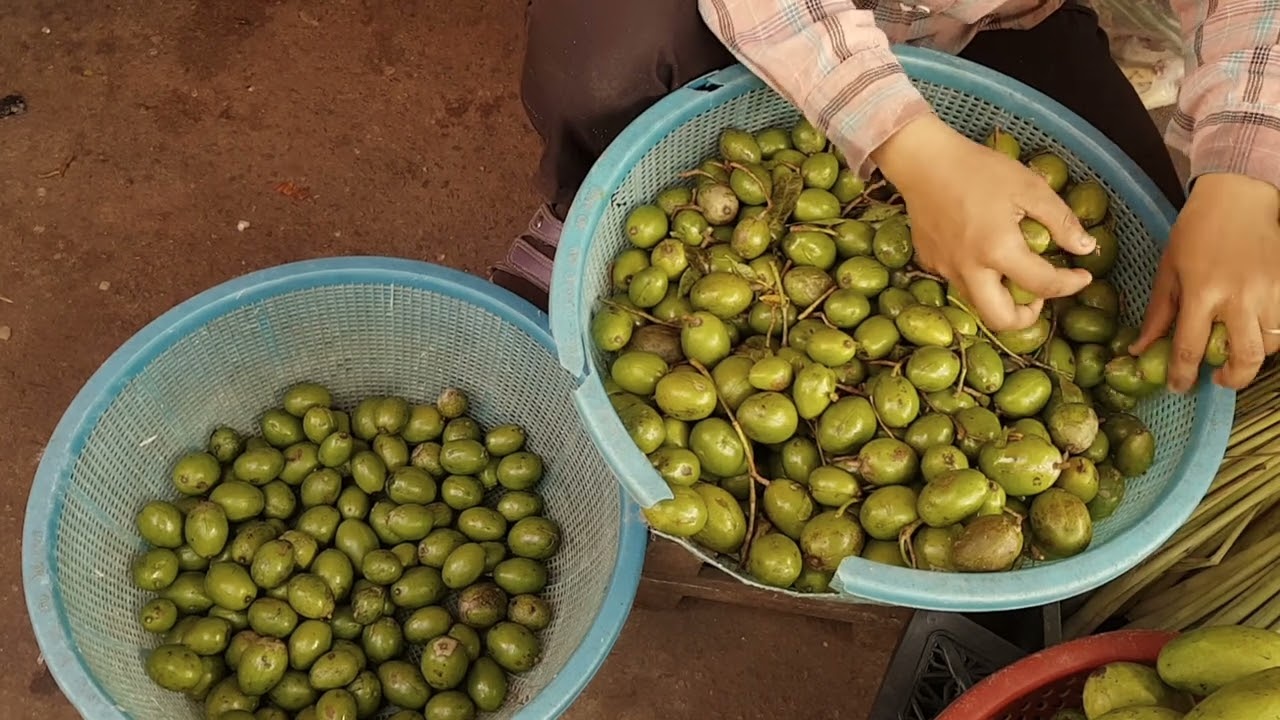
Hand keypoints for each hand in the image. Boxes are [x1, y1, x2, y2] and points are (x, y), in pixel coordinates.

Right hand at [870, 115, 1095, 330]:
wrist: (923, 161)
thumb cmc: (979, 169)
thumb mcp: (1029, 187)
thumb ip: (1061, 220)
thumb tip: (1086, 248)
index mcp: (998, 251)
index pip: (1043, 284)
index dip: (1070, 285)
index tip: (1083, 276)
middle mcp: (969, 270)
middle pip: (1000, 319)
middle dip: (1026, 317)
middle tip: (1039, 297)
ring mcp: (945, 268)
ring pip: (977, 302)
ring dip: (1001, 298)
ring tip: (1013, 271)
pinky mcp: (930, 261)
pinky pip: (958, 280)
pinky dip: (978, 276)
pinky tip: (981, 250)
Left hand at [1131, 173, 1279, 392]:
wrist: (1239, 198)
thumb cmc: (1197, 232)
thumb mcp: (1168, 270)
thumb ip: (1158, 314)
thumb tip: (1138, 349)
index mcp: (1202, 292)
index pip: (1190, 348)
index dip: (1182, 375)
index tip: (1178, 386)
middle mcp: (1240, 296)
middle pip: (1243, 358)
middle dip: (1230, 379)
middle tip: (1216, 378)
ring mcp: (1271, 291)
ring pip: (1270, 346)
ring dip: (1252, 357)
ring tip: (1235, 352)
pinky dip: (1272, 337)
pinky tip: (1255, 332)